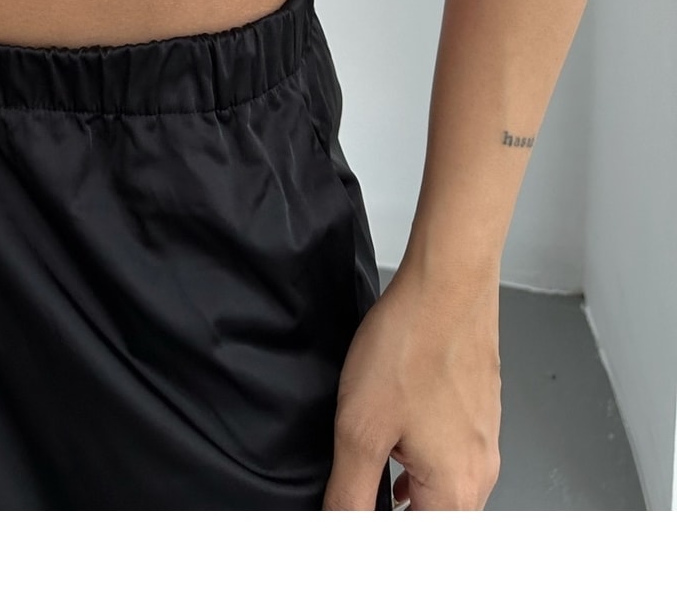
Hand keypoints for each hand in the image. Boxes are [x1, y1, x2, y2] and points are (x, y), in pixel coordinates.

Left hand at [322, 260, 501, 509]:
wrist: (448, 281)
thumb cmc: (412, 344)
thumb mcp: (360, 428)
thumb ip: (350, 493)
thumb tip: (340, 528)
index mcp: (457, 492)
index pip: (417, 543)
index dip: (379, 526)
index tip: (356, 508)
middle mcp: (481, 473)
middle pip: (435, 519)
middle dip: (395, 512)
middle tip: (359, 487)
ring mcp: (485, 440)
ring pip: (444, 487)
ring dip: (407, 485)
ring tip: (374, 458)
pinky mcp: (480, 411)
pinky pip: (450, 453)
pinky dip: (419, 454)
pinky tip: (394, 429)